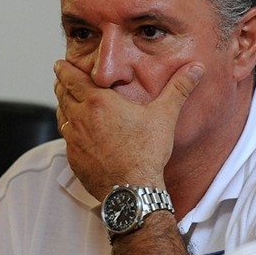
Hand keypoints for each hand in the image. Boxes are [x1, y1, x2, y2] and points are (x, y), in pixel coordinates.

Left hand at [54, 59, 203, 199]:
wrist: (133, 190)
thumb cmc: (147, 153)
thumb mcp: (164, 115)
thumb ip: (179, 88)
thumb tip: (196, 69)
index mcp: (98, 102)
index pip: (72, 79)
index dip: (64, 69)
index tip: (59, 64)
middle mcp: (81, 119)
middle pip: (62, 95)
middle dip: (61, 84)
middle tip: (61, 79)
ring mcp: (75, 140)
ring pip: (62, 116)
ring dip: (62, 106)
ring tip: (66, 102)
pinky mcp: (74, 159)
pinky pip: (66, 139)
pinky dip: (68, 130)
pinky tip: (76, 132)